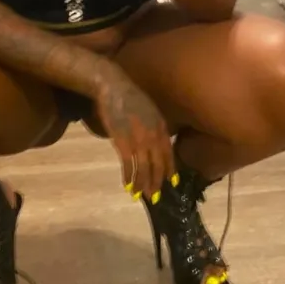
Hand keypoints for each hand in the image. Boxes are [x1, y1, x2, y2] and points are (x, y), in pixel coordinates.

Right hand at [95, 73, 175, 201]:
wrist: (113, 87)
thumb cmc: (129, 96)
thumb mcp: (149, 109)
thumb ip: (154, 125)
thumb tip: (154, 139)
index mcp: (161, 127)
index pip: (168, 154)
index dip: (169, 170)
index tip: (171, 183)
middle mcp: (153, 136)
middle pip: (158, 165)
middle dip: (156, 183)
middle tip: (154, 196)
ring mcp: (139, 140)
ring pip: (144, 169)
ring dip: (142, 184)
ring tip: (140, 195)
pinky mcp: (123, 143)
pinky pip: (129, 165)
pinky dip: (128, 177)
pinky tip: (127, 185)